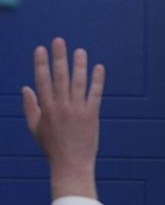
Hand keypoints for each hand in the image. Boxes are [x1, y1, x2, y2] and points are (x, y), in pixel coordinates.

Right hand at [21, 38, 105, 199]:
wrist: (70, 164)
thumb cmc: (52, 146)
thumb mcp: (35, 127)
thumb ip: (30, 107)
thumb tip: (25, 88)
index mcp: (46, 108)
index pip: (42, 81)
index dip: (41, 64)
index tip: (41, 49)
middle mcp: (60, 106)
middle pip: (59, 77)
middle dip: (58, 58)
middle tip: (59, 41)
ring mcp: (77, 110)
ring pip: (78, 82)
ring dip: (79, 65)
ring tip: (80, 51)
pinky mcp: (92, 115)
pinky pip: (95, 94)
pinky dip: (97, 80)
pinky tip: (99, 68)